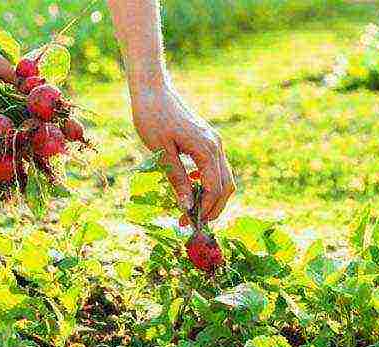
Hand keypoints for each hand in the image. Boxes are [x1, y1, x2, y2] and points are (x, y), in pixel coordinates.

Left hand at [130, 83, 235, 223]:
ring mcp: (214, 141)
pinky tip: (190, 188)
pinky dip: (208, 182)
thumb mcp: (162, 152)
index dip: (204, 209)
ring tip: (192, 209)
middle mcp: (215, 145)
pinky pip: (215, 167)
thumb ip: (177, 179)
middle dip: (213, 207)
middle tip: (192, 222)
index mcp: (206, 149)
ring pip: (223, 177)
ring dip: (212, 196)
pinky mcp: (207, 139)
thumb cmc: (152, 118)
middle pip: (226, 186)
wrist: (152, 90)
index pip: (214, 188)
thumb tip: (187, 206)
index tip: (188, 223)